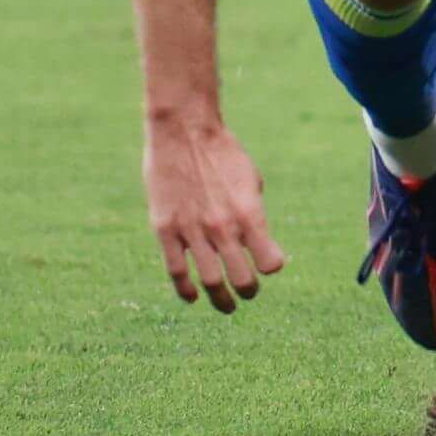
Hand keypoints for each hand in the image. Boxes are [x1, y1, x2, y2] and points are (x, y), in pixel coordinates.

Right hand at [143, 112, 287, 308]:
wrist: (184, 130)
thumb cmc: (222, 153)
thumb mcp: (250, 180)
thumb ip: (254, 214)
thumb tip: (260, 245)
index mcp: (249, 213)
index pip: (270, 262)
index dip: (270, 267)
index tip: (266, 266)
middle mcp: (222, 227)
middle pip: (242, 280)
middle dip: (248, 292)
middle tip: (247, 293)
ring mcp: (192, 230)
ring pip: (210, 282)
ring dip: (220, 299)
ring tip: (226, 305)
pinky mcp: (165, 230)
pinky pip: (176, 271)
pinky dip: (186, 290)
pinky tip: (193, 296)